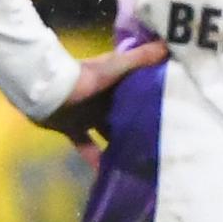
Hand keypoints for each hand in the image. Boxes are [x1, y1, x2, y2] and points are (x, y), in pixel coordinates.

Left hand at [37, 39, 167, 168]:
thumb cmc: (86, 77)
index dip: (154, 96)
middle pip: (126, 113)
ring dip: (121, 143)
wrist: (49, 91)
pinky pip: (88, 147)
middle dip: (140, 125)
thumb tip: (170, 47)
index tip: (174, 108)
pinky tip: (108, 175)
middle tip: (162, 143)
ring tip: (141, 162)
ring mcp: (88, 114)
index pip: (139, 87)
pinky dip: (96, 160)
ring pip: (109, 131)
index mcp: (115, 81)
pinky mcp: (74, 129)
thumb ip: (141, 58)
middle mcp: (104, 98)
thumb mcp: (116, 66)